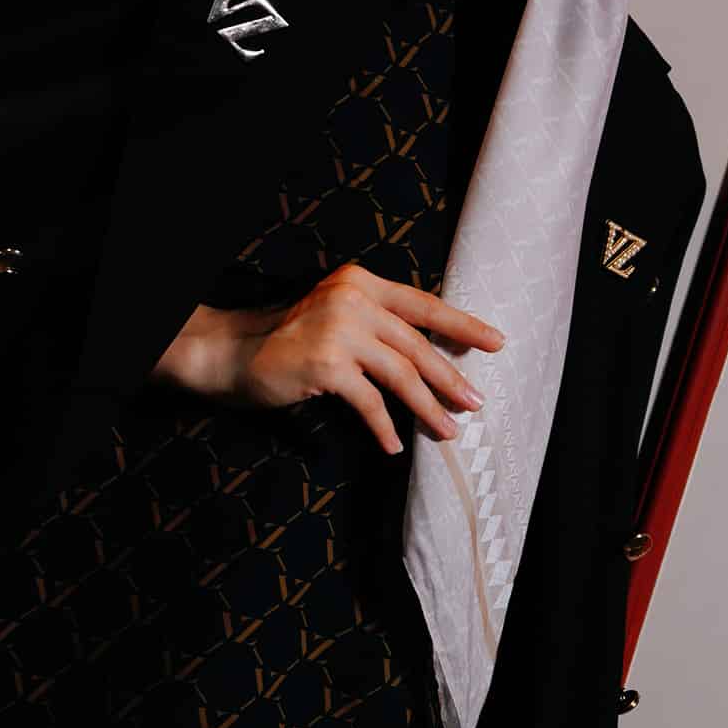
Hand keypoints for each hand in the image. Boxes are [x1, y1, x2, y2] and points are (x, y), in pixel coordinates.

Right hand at [149, 262, 504, 454]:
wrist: (232, 352)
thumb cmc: (288, 339)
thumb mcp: (336, 316)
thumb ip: (376, 325)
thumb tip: (429, 360)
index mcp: (361, 282)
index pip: (423, 303)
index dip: (461, 325)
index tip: (495, 342)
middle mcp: (353, 299)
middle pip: (417, 344)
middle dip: (451, 378)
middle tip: (475, 402)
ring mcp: (339, 330)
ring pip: (401, 374)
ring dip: (427, 407)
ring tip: (446, 430)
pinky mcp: (326, 364)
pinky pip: (369, 402)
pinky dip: (383, 427)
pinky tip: (393, 445)